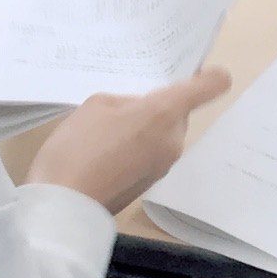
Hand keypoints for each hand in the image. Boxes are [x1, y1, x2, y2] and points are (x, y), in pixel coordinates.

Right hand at [28, 68, 233, 213]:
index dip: (208, 75)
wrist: (64, 205)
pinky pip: (153, 154)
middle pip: (179, 112)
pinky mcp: (151, 184)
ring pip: (165, 133)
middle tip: (124, 105)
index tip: (192, 71)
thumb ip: (127, 101)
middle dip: (158, 106)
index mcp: (164, 113)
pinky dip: (138, 149)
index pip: (211, 86)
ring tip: (108, 131)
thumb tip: (139, 114)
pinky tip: (106, 152)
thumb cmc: (79, 147)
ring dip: (146, 128)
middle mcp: (174, 139)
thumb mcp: (97, 104)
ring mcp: (164, 165)